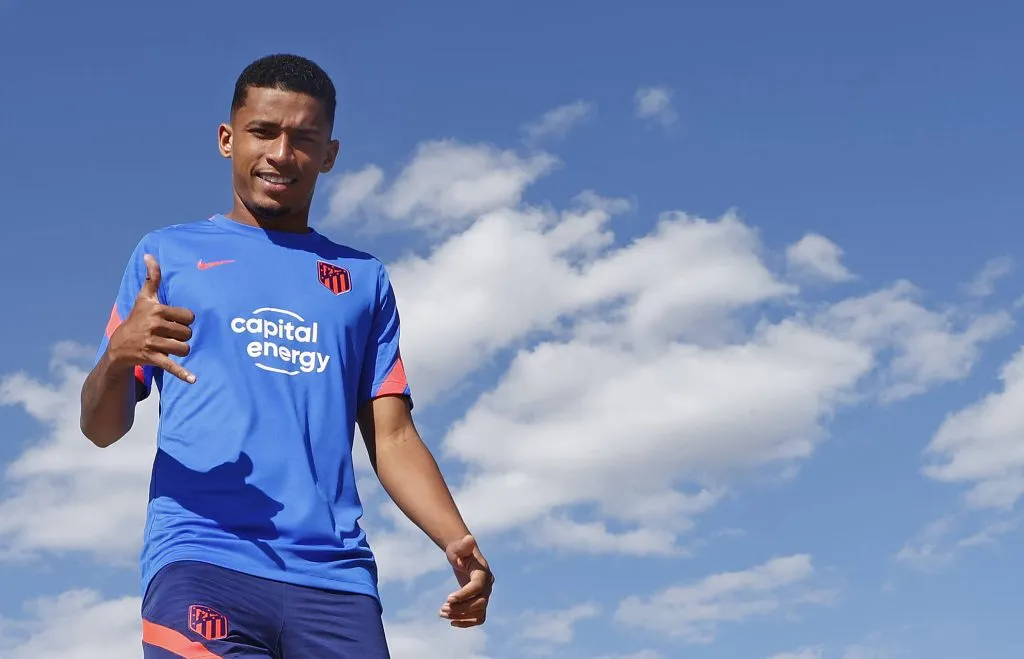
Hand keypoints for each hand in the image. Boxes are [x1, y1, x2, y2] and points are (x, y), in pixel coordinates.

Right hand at [108, 254, 196, 383]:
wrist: (119, 347)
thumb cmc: (137, 319)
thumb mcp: (144, 298)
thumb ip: (152, 278)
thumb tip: (149, 255)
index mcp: (156, 310)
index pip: (188, 316)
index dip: (185, 321)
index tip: (174, 322)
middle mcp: (153, 325)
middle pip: (187, 333)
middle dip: (183, 337)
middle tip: (170, 336)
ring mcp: (152, 343)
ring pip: (184, 348)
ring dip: (181, 350)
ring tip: (170, 348)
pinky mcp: (151, 358)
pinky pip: (171, 366)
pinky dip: (182, 373)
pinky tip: (193, 379)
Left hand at [440, 534, 493, 627]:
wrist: (463, 556)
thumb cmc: (459, 551)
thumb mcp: (459, 547)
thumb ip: (463, 546)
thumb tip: (469, 539)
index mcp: (483, 572)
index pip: (477, 587)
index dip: (464, 594)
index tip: (448, 599)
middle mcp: (488, 585)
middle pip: (479, 603)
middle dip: (460, 608)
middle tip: (442, 608)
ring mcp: (485, 595)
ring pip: (478, 612)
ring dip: (461, 616)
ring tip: (442, 613)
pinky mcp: (480, 602)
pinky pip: (478, 618)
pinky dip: (466, 622)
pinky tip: (451, 622)